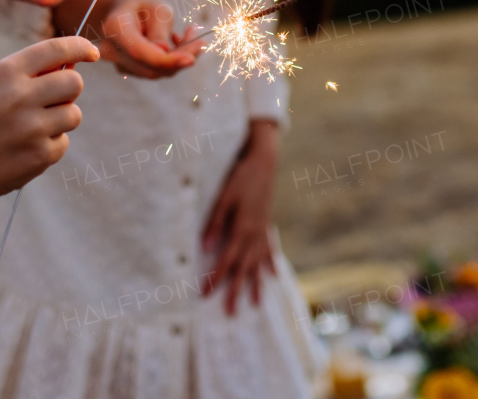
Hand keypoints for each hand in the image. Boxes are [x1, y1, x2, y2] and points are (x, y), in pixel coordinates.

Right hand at [0, 35, 98, 203]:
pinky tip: (24, 149)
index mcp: (6, 72)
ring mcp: (32, 127)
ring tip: (32, 128)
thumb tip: (75, 63)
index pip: (56, 49)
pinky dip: (50, 146)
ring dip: (61, 119)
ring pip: (74, 114)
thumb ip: (30, 73)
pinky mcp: (40, 154)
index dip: (80, 47)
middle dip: (69, 90)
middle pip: (74, 82)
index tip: (92, 52)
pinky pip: (63, 142)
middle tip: (52, 100)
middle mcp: (20, 96)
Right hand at [62, 0, 203, 79]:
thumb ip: (160, 30)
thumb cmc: (142, 4)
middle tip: (202, 43)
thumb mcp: (156, 8)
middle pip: (149, 66)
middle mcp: (112, 51)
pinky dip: (171, 61)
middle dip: (180, 59)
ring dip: (178, 59)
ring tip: (192, 36)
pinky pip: (154, 70)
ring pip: (155, 71)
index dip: (166, 60)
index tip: (191, 60)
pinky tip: (179, 42)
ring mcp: (120, 63)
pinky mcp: (131, 70)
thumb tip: (165, 53)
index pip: (140, 52)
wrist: (123, 10)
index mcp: (115, 28)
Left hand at [202, 120, 280, 314]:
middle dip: (236, 291)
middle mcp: (254, 234)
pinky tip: (273, 276)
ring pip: (259, 263)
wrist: (264, 162)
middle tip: (230, 313)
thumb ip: (214, 223)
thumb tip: (204, 248)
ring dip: (256, 284)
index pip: (226, 260)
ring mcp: (263, 231)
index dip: (215, 278)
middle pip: (244, 268)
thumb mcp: (223, 198)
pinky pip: (270, 250)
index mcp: (242, 229)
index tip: (206, 295)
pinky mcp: (267, 224)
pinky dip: (271, 264)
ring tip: (256, 304)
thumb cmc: (240, 177)